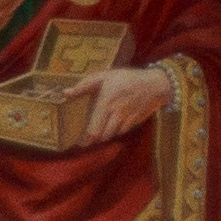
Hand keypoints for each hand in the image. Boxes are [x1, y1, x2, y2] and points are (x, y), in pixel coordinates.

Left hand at [52, 64, 176, 150]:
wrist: (155, 84)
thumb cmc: (127, 78)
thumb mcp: (104, 77)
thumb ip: (84, 86)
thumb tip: (65, 93)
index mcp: (106, 103)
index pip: (94, 128)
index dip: (86, 139)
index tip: (79, 143)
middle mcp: (116, 114)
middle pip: (102, 135)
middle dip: (93, 140)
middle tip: (85, 141)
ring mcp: (127, 119)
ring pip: (112, 135)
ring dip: (104, 136)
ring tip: (97, 135)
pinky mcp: (135, 121)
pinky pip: (122, 132)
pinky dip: (115, 133)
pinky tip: (110, 129)